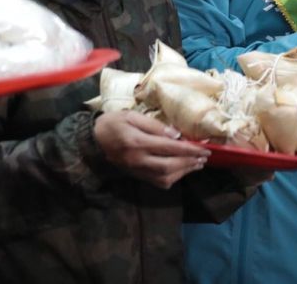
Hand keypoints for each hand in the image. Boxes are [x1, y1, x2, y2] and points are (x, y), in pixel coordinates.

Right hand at [93, 110, 209, 188]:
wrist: (92, 141)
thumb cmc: (113, 123)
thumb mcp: (132, 116)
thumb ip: (155, 125)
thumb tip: (176, 134)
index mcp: (137, 142)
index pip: (169, 148)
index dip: (189, 149)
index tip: (204, 148)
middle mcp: (137, 160)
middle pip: (169, 166)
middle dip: (189, 162)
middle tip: (204, 157)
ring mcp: (136, 170)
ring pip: (164, 177)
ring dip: (183, 172)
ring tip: (197, 164)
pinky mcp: (135, 175)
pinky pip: (157, 182)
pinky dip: (172, 178)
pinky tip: (181, 170)